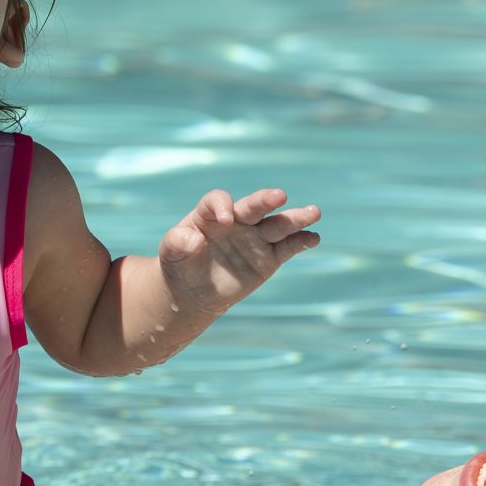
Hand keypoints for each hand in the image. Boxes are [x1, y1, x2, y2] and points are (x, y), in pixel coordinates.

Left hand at [158, 187, 321, 314]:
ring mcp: (255, 238)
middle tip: (279, 196)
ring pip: (278, 224)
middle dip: (266, 200)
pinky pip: (288, 248)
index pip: (219, 200)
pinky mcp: (269, 258)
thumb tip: (195, 240)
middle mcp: (237, 220)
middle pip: (254, 206)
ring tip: (314, 212)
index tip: (225, 220)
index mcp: (210, 213)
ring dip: (295, 218)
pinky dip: (301, 242)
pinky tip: (313, 238)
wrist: (193, 289)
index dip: (221, 206)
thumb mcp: (171, 252)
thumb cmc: (180, 263)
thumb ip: (178, 242)